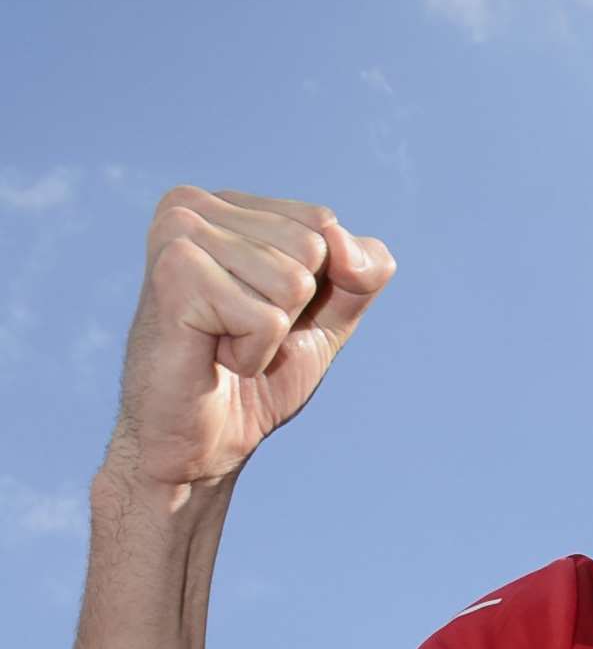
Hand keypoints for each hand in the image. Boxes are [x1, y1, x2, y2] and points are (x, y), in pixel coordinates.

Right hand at [108, 186, 394, 489]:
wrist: (204, 444)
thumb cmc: (259, 376)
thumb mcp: (332, 313)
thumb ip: (363, 270)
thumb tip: (341, 239)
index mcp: (226, 204)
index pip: (323, 223)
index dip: (316, 285)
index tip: (263, 311)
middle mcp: (191, 205)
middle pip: (313, 247)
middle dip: (293, 309)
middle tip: (239, 333)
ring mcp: (177, 236)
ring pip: (294, 281)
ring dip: (270, 333)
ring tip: (223, 344)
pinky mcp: (174, 277)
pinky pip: (267, 318)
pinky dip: (253, 354)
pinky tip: (212, 357)